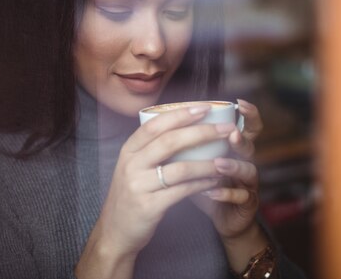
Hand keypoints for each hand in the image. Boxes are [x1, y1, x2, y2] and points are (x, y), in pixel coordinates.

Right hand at [76, 104, 227, 277]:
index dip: (181, 114)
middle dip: (201, 132)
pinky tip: (214, 181)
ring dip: (207, 163)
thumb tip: (185, 127)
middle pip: (170, 141)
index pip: (155, 125)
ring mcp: (139, 186)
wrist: (114, 232)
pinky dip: (202, 184)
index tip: (204, 107)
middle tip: (225, 129)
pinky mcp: (150, 206)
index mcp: (128, 150)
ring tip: (226, 160)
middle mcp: (131, 165)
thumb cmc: (130, 195)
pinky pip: (182, 191)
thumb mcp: (132, 167)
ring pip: (180, 168)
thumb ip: (150, 149)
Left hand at [190, 99, 268, 270]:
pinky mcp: (247, 205)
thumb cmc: (202, 185)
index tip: (239, 103)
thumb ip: (185, 144)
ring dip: (233, 166)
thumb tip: (160, 119)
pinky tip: (212, 191)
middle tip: (230, 132)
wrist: (219, 219)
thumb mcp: (194, 162)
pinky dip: (226, 194)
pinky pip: (240, 198)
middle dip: (241, 138)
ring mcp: (248, 184)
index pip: (247, 126)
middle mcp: (244, 162)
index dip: (249, 114)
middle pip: (250, 145)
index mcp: (233, 148)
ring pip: (248, 171)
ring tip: (218, 164)